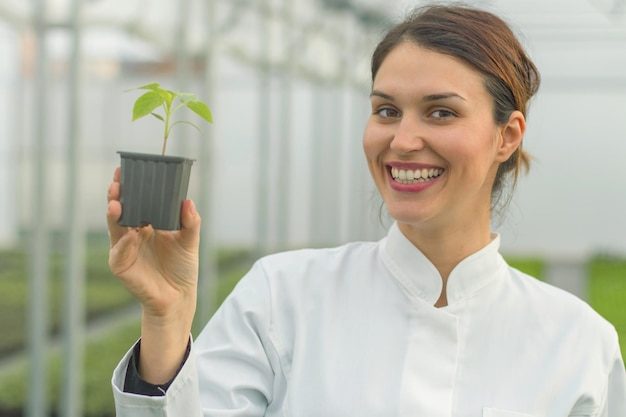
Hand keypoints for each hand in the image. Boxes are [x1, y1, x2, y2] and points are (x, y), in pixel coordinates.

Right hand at [107, 167, 200, 382]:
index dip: (131, 186)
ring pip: (114, 227)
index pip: (136, 201)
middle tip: (118, 181)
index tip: (127, 169)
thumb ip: (190, 221)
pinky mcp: (121, 265)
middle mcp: (132, 233)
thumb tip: (188, 200)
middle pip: (120, 209)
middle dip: (117, 195)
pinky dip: (124, 243)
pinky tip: (130, 235)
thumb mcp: (190, 241)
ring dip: (114, 214)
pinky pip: (119, 251)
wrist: (179, 297)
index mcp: (147, 224)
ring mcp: (124, 248)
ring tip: (116, 202)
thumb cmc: (182, 268)